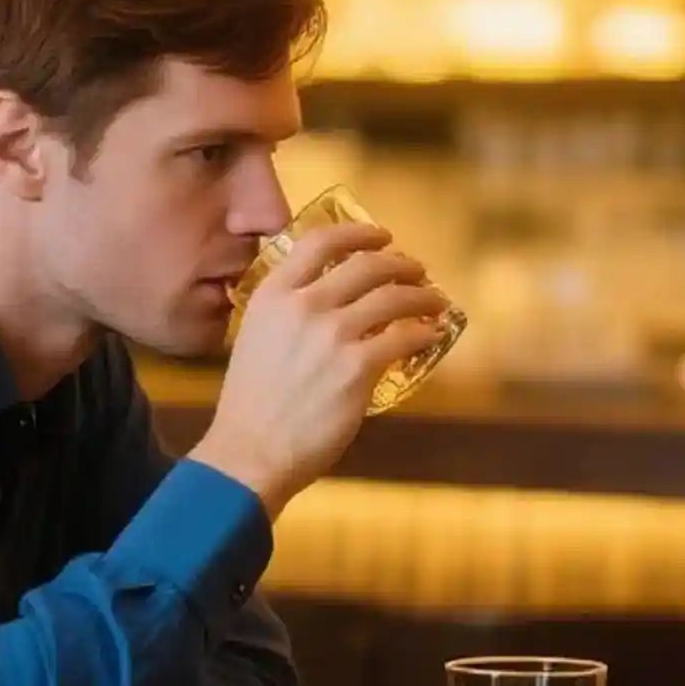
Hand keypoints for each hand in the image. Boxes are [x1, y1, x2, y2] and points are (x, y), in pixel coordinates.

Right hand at [190, 222, 445, 516]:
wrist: (249, 452)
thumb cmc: (251, 407)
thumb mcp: (255, 340)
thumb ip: (285, 316)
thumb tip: (322, 307)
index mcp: (273, 295)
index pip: (321, 242)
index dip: (358, 233)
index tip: (381, 236)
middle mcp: (304, 305)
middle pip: (367, 265)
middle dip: (400, 264)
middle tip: (416, 271)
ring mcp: (333, 334)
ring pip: (393, 297)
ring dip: (422, 295)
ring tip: (435, 301)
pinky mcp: (358, 367)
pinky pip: (403, 337)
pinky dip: (423, 333)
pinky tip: (430, 335)